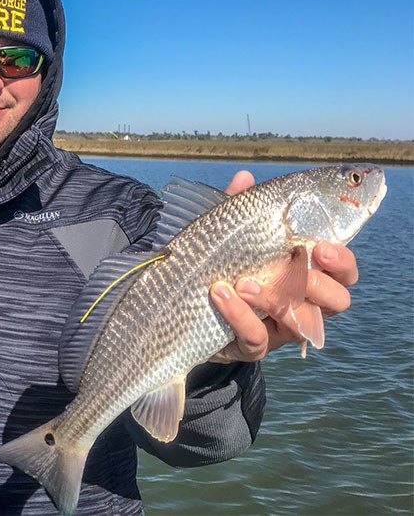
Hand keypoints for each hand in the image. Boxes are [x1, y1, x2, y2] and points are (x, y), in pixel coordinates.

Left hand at [208, 171, 357, 362]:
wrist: (184, 303)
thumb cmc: (221, 264)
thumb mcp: (228, 235)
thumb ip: (239, 209)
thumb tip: (244, 178)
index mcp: (303, 272)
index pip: (342, 271)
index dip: (341, 262)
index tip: (320, 247)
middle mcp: (300, 302)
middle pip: (337, 301)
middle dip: (321, 285)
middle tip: (295, 267)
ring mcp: (277, 328)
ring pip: (300, 324)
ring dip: (275, 299)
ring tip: (243, 282)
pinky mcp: (250, 346)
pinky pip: (257, 339)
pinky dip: (241, 317)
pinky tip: (221, 295)